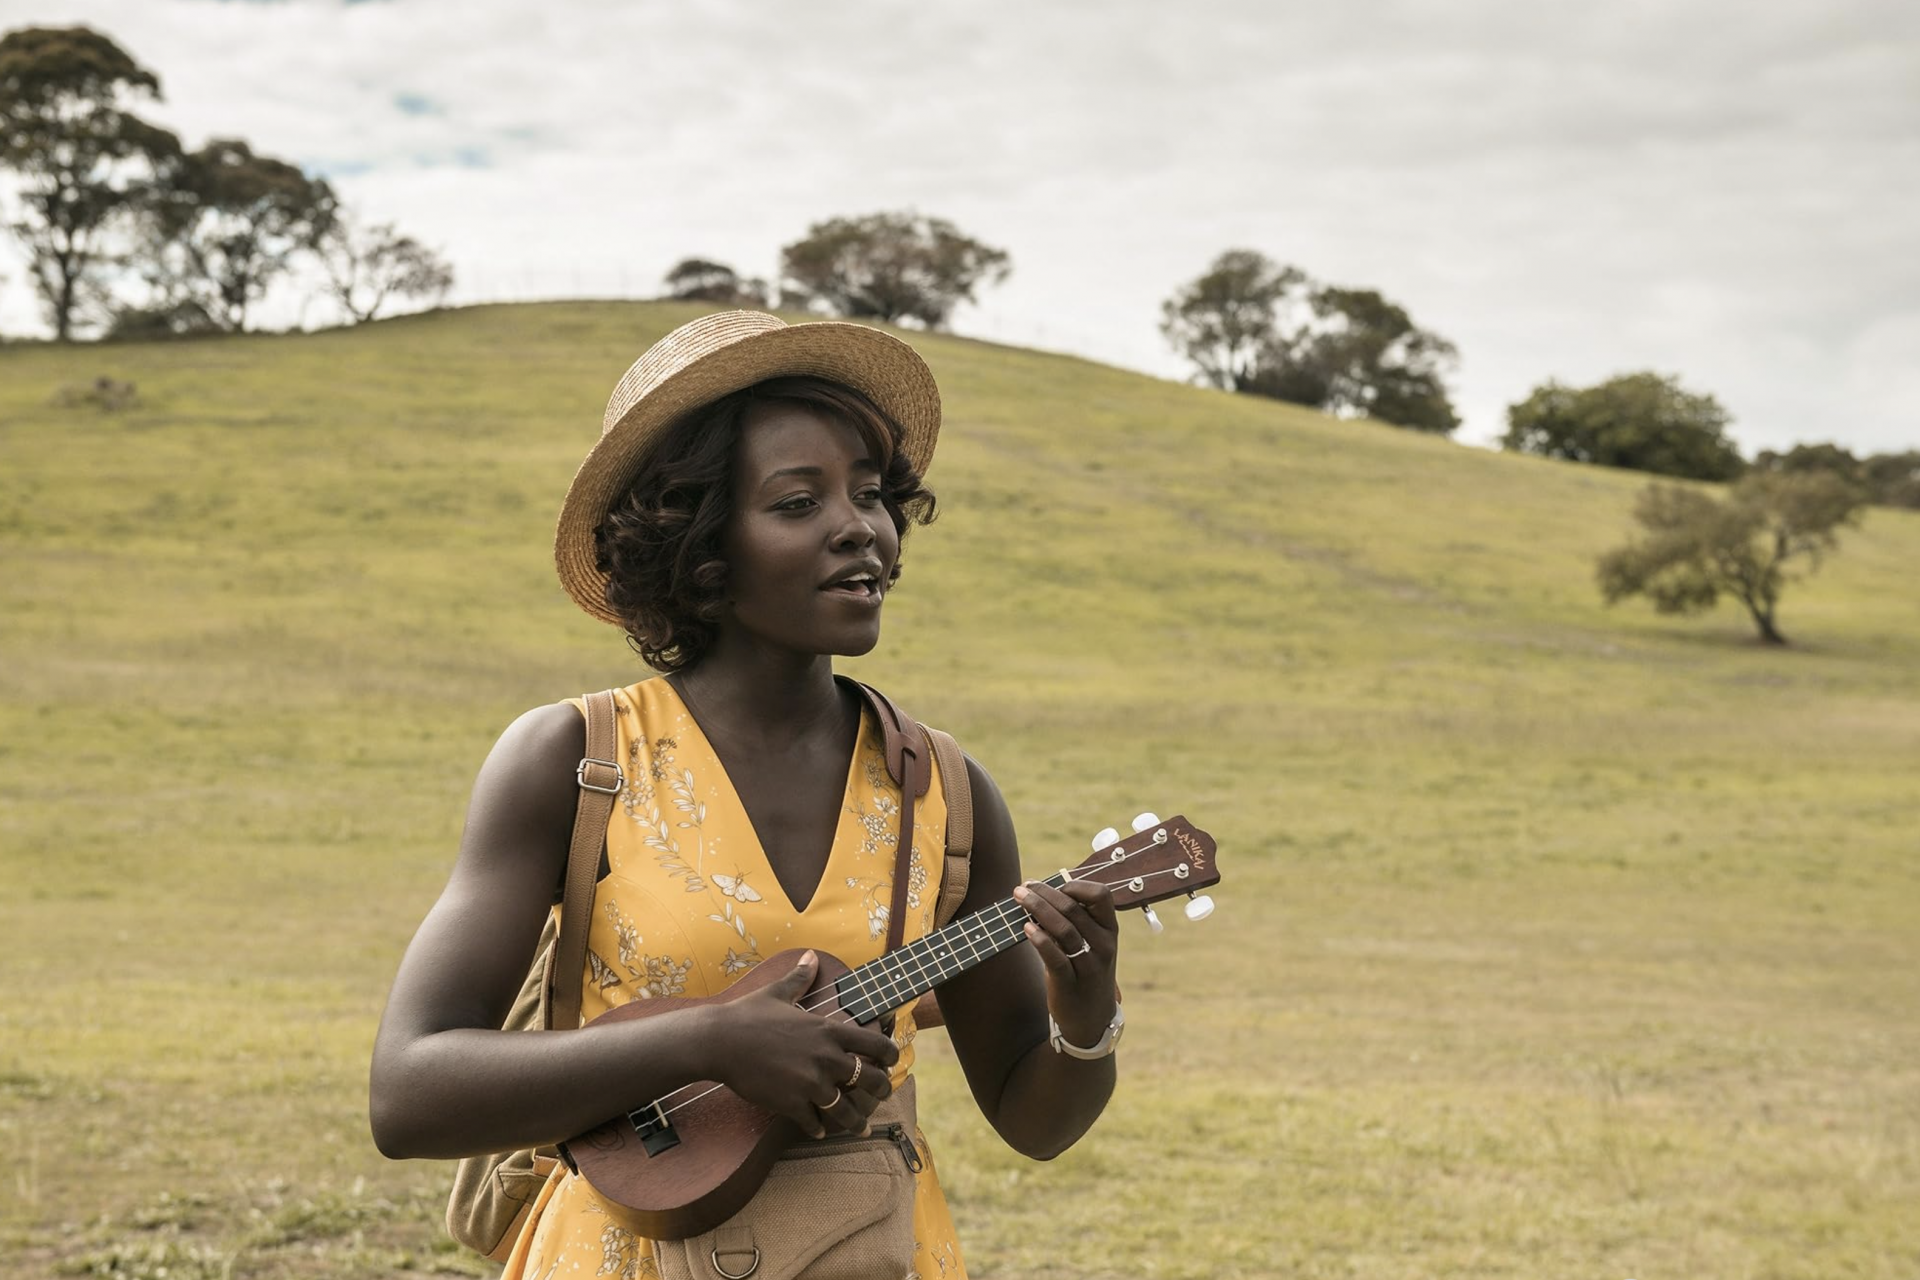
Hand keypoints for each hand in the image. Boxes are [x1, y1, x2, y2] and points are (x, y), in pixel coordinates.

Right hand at [710, 951, 897, 1137]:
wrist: (719, 1041)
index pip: (875, 1044)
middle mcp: (826, 1058)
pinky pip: (814, 1123)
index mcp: (828, 1030)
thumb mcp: (778, 992)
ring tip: (860, 1128)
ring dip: (856, 1122)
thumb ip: (800, 977)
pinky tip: (819, 1131)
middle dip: (880, 1091)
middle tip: (881, 1096)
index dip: (890, 1056)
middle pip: (871, 1080)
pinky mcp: (791, 1103)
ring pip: (846, 1110)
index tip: (892, 1062)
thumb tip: (811, 955)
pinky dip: (818, 1129)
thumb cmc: (748, 1014)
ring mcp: (810, 1083)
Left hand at [1014, 878, 1119, 1050]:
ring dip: (1038, 909)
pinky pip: (1056, 958)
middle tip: (1022, 888)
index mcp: (1110, 931)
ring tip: (1018, 900)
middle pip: (1074, 908)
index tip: (1050, 884)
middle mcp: (1104, 946)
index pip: (1101, 895)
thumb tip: (1041, 893)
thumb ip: (1073, 922)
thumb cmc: (1084, 973)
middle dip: (1044, 893)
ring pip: (1064, 929)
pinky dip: (1040, 940)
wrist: (1092, 1020)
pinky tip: (1026, 928)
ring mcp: (1090, 966)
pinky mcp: (1071, 984)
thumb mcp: (1090, 946)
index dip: (1075, 884)